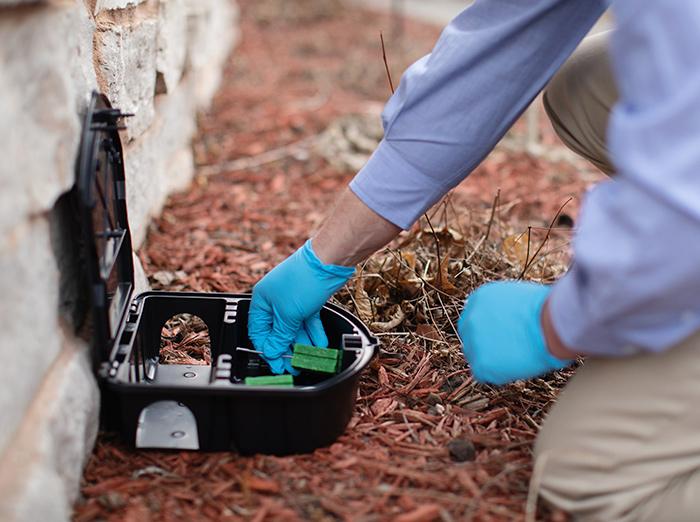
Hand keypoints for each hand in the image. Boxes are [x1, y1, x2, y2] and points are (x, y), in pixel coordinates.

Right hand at [248, 240, 354, 373]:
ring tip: (309, 356)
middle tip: (294, 365)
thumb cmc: (304, 279)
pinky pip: (308, 320)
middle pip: (277, 330)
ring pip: (294, 326)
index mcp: (262, 300)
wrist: (329, 261)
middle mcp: (275, 299)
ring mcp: (292, 298)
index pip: (259, 331)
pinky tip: (319, 344)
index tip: (277, 364)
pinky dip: (313, 332)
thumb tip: (273, 350)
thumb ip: (280, 335)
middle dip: (286, 348)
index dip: (267, 349)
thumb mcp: (288, 314)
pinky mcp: (308, 298)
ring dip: (302, 342)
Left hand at [457, 281, 571, 384]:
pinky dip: (498, 374)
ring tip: (517, 357)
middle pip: (470, 337)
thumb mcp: (516, 296)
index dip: (488, 330)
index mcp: (479, 298)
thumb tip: (505, 320)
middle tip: (506, 350)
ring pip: (476, 357)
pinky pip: (483, 374)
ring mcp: (473, 340)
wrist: (551, 325)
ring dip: (493, 359)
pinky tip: (514, 367)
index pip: (475, 318)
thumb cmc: (545, 310)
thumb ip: (502, 308)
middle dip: (485, 344)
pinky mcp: (481, 362)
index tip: (501, 336)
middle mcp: (471, 318)